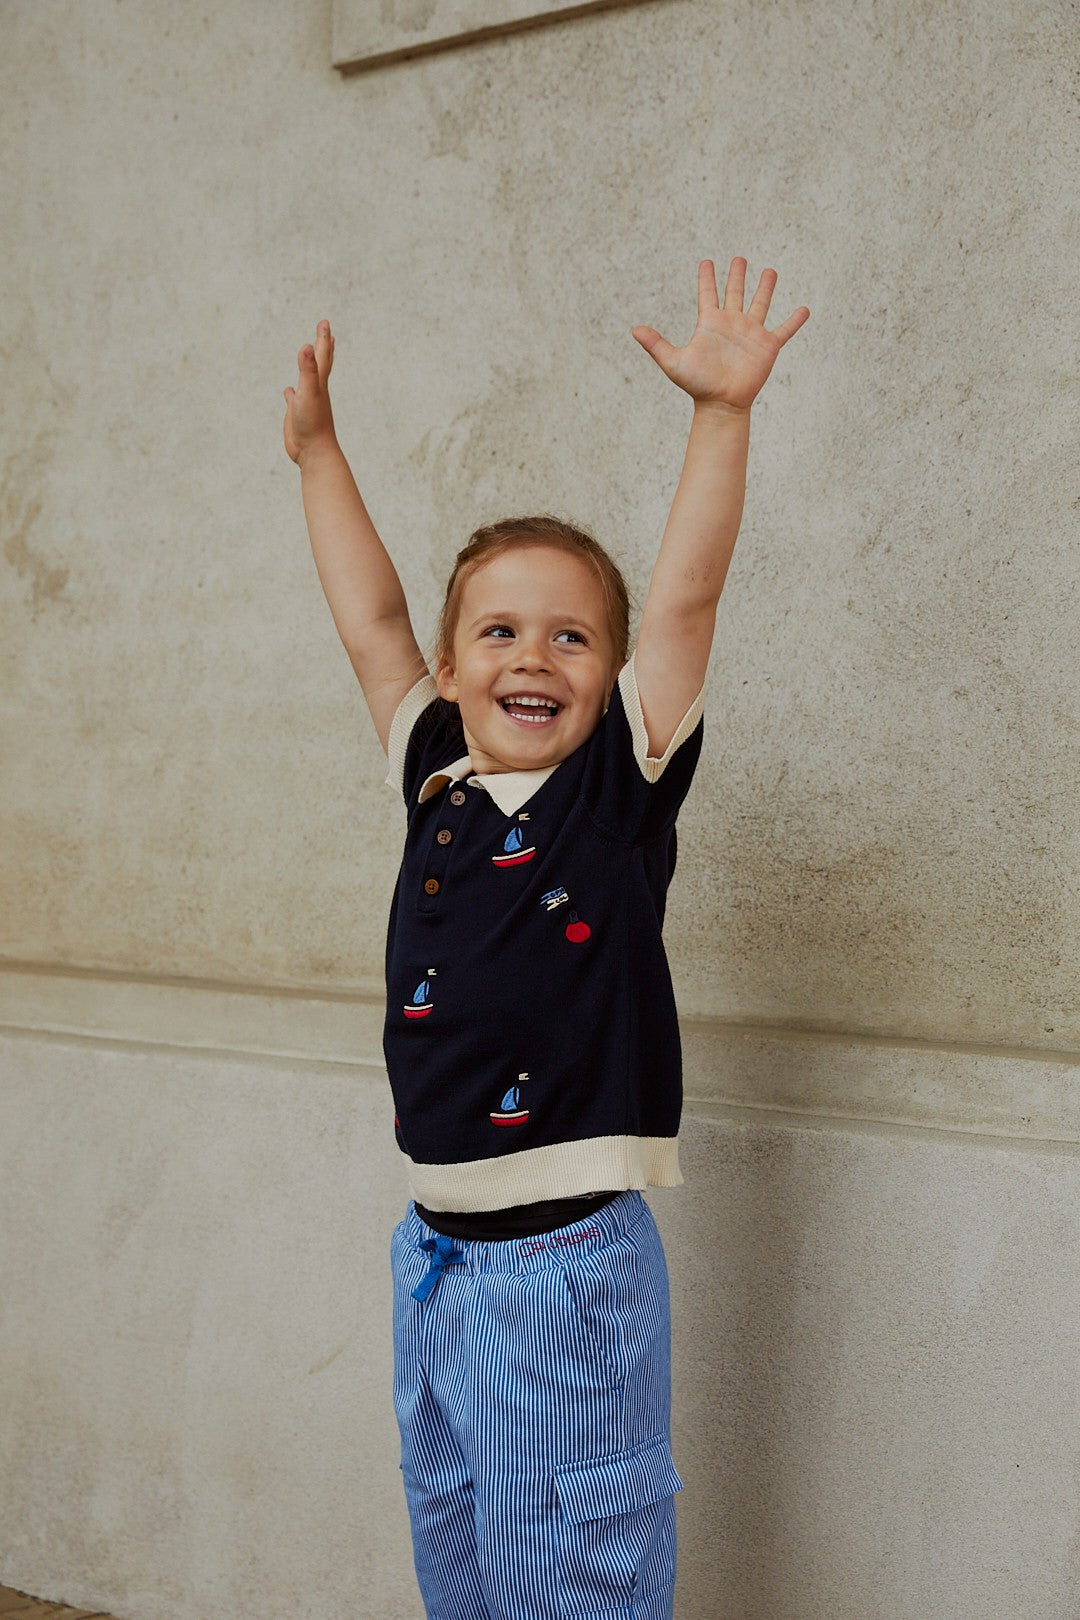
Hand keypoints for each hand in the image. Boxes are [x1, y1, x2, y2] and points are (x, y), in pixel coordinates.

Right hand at [283, 319, 336, 463]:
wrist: (314, 453)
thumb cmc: (314, 424)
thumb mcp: (309, 392)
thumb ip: (308, 370)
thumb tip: (307, 346)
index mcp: (319, 383)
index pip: (322, 355)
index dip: (322, 338)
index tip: (324, 322)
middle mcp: (314, 390)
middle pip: (320, 364)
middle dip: (322, 346)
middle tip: (325, 331)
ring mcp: (306, 402)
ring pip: (307, 380)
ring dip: (308, 368)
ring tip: (307, 357)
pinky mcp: (297, 415)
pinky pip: (294, 399)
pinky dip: (291, 393)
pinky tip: (289, 391)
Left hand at [632, 259, 808, 412]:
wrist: (721, 404)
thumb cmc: (698, 386)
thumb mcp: (674, 362)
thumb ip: (656, 344)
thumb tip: (634, 330)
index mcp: (710, 323)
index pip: (708, 294)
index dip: (707, 278)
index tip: (706, 262)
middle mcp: (731, 323)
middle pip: (735, 292)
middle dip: (736, 275)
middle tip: (739, 258)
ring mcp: (750, 333)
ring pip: (760, 304)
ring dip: (765, 288)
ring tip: (770, 271)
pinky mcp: (767, 346)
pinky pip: (784, 330)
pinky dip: (795, 321)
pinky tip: (804, 310)